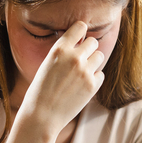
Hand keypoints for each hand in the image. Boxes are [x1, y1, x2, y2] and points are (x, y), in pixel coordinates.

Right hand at [16, 21, 104, 138]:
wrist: (42, 115)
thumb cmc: (41, 90)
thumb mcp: (48, 64)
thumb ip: (64, 52)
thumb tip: (80, 41)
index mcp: (59, 49)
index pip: (80, 27)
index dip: (81, 32)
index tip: (79, 38)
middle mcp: (74, 57)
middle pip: (93, 41)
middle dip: (88, 49)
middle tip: (80, 60)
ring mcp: (85, 71)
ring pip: (99, 56)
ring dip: (93, 62)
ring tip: (81, 73)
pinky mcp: (92, 85)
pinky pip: (101, 74)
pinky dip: (94, 79)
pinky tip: (82, 86)